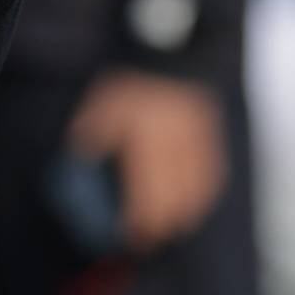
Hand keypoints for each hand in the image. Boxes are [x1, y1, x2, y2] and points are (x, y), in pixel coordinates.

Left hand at [66, 70, 227, 253]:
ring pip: (199, 192)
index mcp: (148, 139)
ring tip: (170, 230)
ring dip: (185, 215)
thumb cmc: (131, 82)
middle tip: (148, 241)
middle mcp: (178, 145)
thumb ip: (92, 133)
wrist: (172, 54)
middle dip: (162, 227)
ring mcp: (200, 142)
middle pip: (176, 200)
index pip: (147, 193)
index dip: (139, 222)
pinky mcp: (213, 137)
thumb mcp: (102, 104)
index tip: (130, 238)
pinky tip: (193, 205)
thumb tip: (81, 158)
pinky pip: (214, 175)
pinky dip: (203, 195)